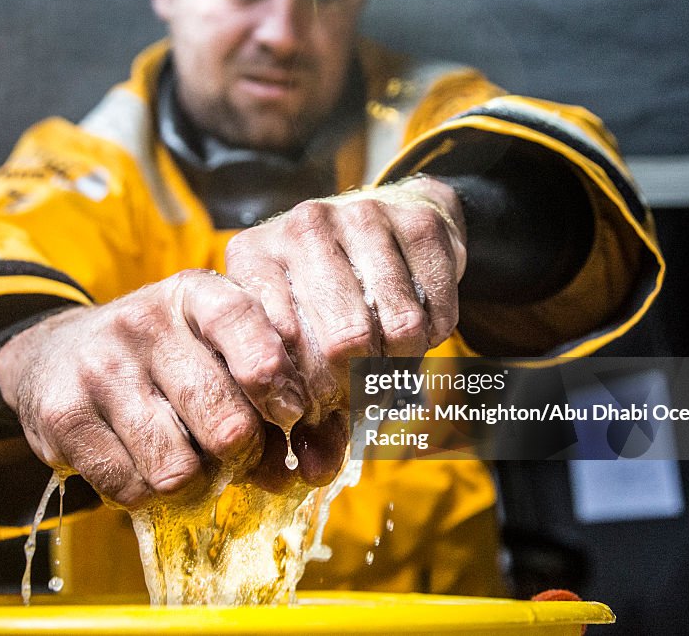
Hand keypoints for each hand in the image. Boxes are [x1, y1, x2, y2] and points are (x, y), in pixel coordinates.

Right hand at [0, 270, 306, 507]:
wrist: (57, 357)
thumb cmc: (164, 363)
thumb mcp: (215, 351)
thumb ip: (270, 398)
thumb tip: (312, 469)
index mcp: (194, 293)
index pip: (242, 320)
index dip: (276, 378)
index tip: (293, 414)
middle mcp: (143, 321)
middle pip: (225, 421)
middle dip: (242, 454)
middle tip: (233, 453)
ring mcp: (98, 367)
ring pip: (179, 467)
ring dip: (194, 483)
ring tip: (185, 460)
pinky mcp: (63, 415)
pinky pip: (131, 487)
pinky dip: (147, 494)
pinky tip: (141, 466)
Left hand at [225, 175, 466, 488]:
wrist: (390, 219)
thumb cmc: (327, 297)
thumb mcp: (293, 339)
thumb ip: (296, 405)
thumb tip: (314, 472)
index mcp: (252, 257)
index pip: (272, 349)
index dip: (293, 400)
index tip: (305, 418)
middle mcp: (300, 227)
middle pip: (340, 344)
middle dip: (352, 388)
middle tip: (353, 395)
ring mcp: (361, 216)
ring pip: (395, 328)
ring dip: (397, 364)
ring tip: (382, 361)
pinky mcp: (418, 222)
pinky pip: (436, 311)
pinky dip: (431, 339)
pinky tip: (413, 328)